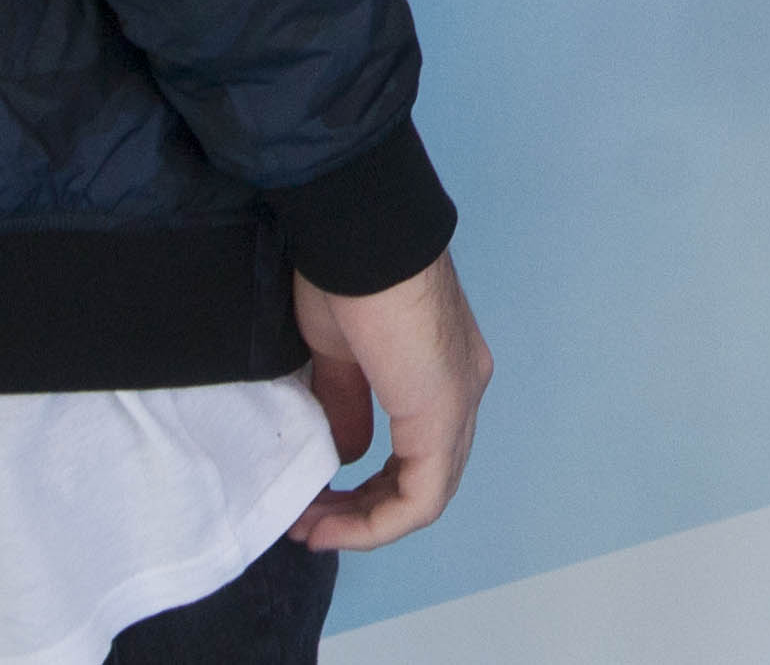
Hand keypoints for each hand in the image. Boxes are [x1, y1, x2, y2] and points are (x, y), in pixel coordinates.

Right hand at [291, 251, 492, 550]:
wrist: (357, 239)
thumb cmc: (343, 277)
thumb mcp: (339, 352)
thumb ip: (347, 403)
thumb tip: (345, 453)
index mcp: (442, 367)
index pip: (420, 449)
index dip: (368, 487)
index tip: (313, 498)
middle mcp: (463, 387)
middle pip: (423, 478)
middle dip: (361, 511)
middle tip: (306, 521)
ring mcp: (458, 401)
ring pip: (424, 494)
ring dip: (363, 522)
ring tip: (309, 528)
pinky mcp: (442, 415)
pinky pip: (421, 498)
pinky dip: (374, 524)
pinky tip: (329, 526)